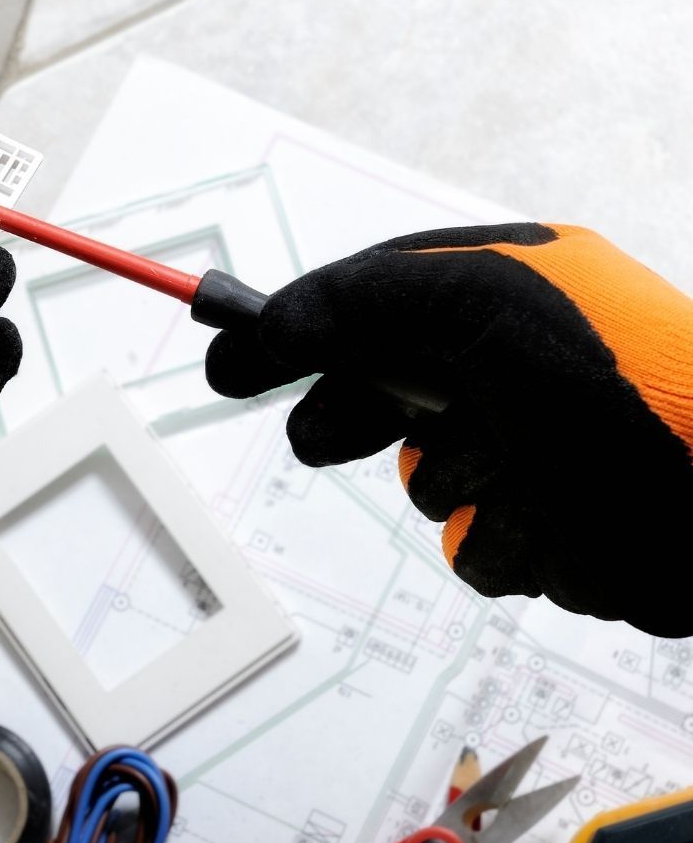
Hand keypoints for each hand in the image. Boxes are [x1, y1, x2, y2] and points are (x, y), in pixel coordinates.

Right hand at [206, 223, 692, 636]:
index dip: (291, 332)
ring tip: (518, 461)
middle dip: (349, 417)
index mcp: (496, 294)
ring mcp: (529, 453)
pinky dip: (506, 536)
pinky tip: (553, 517)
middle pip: (377, 397)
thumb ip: (352, 302)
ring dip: (458, 477)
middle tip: (321, 435)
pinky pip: (477, 548)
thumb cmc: (616, 372)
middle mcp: (508, 370)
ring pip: (425, 482)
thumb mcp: (471, 300)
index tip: (227, 362)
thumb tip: (259, 331)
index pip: (363, 306)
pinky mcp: (548, 533)